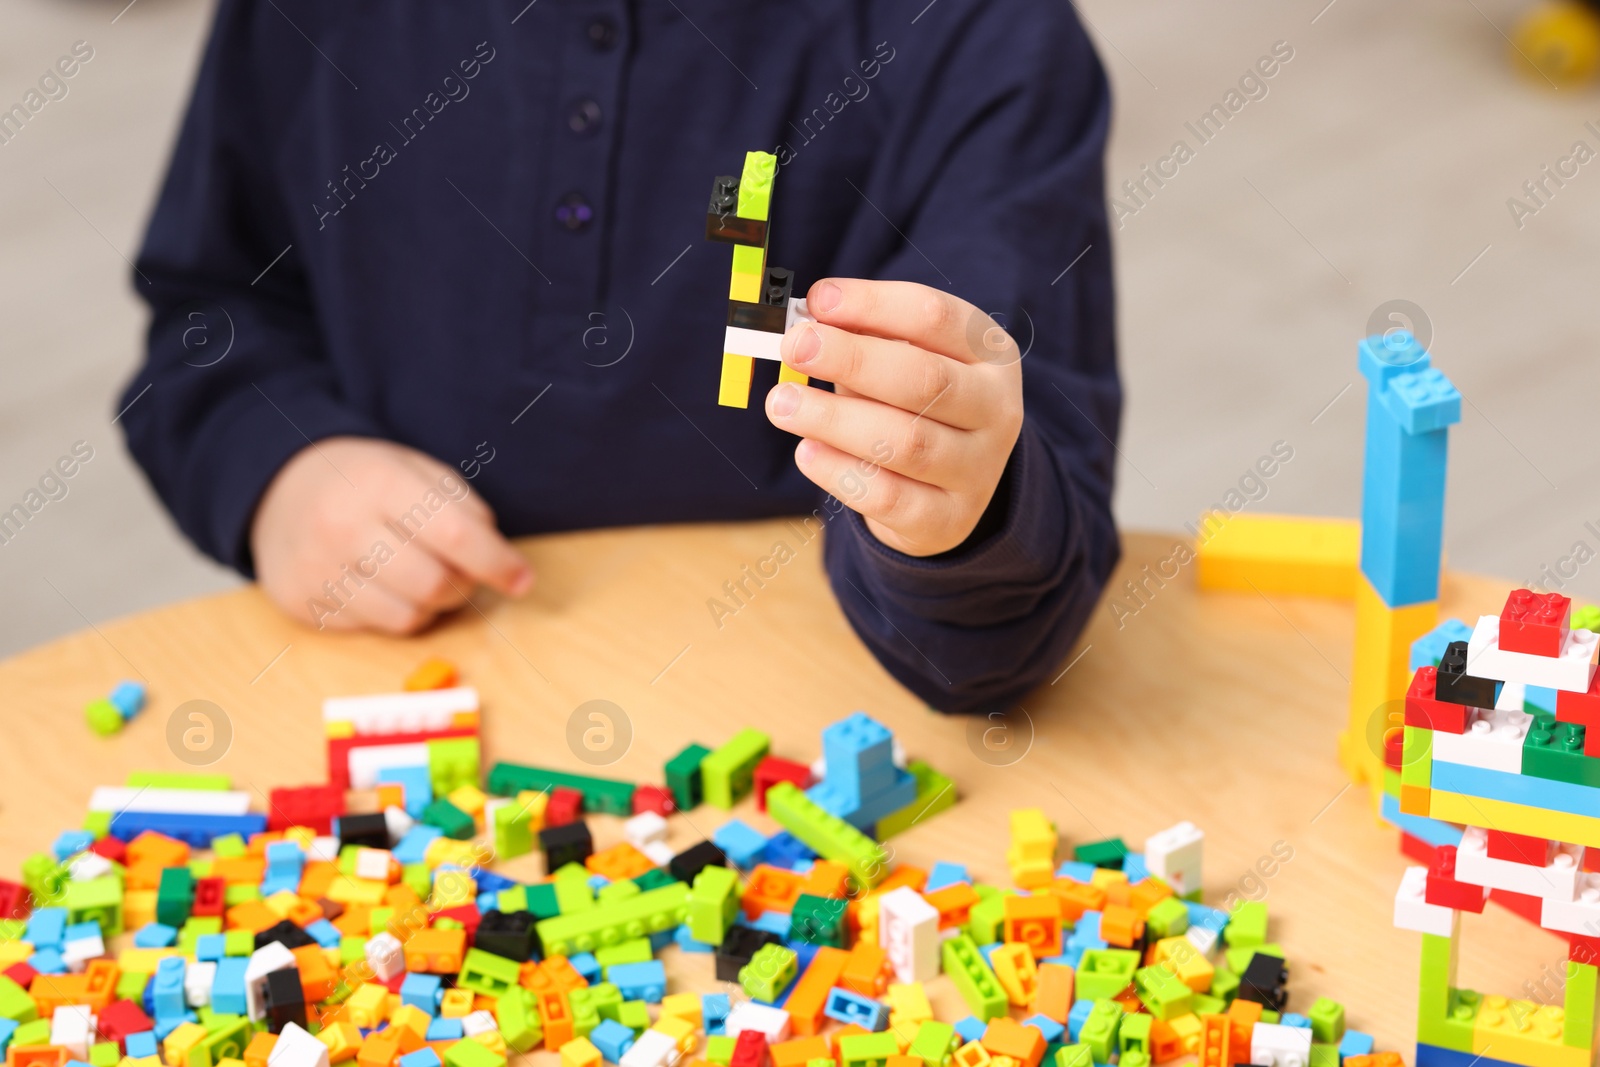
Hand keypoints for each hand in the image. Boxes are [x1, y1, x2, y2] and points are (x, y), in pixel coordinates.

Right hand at [251, 437, 532, 633]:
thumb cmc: (365, 481)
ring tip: (423, 577)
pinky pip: (377, 628)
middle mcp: (343, 527)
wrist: (279, 488)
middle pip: (435, 584)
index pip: (456, 535)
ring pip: (408, 616)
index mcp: (380, 483)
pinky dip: (397, 613)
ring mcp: (317, 569)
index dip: (498, 563)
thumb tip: (500, 561)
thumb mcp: (416, 470)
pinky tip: (385, 586)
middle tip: (464, 573)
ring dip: (433, 605)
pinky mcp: (302, 604)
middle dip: (465, 586)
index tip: (522, 580)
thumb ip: (463, 508)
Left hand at [765, 279, 1024, 555]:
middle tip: (795, 346)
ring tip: (782, 403)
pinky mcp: (947, 520)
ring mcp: (977, 470)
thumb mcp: (904, 360)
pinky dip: (840, 472)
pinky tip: (806, 451)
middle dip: (853, 358)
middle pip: (925, 379)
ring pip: (906, 442)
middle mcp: (995, 410)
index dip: (873, 305)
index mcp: (989, 353)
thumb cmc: (915, 406)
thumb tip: (807, 324)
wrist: (951, 491)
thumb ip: (864, 339)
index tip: (818, 300)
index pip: (935, 317)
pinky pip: (889, 498)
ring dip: (835, 419)